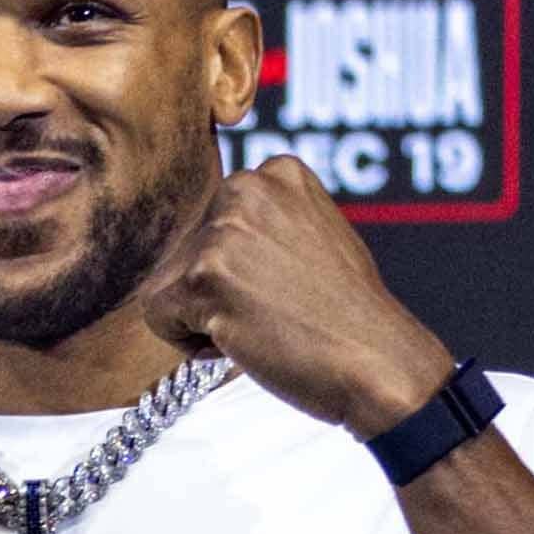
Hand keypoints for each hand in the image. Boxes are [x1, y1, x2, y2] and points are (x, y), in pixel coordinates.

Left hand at [138, 159, 453, 436]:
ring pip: (166, 286)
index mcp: (275, 173)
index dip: (236, 273)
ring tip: (261, 326)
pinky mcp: (204, 275)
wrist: (377, 360)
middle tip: (273, 312)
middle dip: (213, 295)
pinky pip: (156, 315)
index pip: (208, 226)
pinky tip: (241, 341)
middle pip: (181, 254)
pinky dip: (188, 343)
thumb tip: (207, 238)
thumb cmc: (345, 316)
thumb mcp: (311, 237)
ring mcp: (224, 230)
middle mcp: (246, 188)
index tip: (284, 287)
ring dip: (201, 320)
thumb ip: (263, 224)